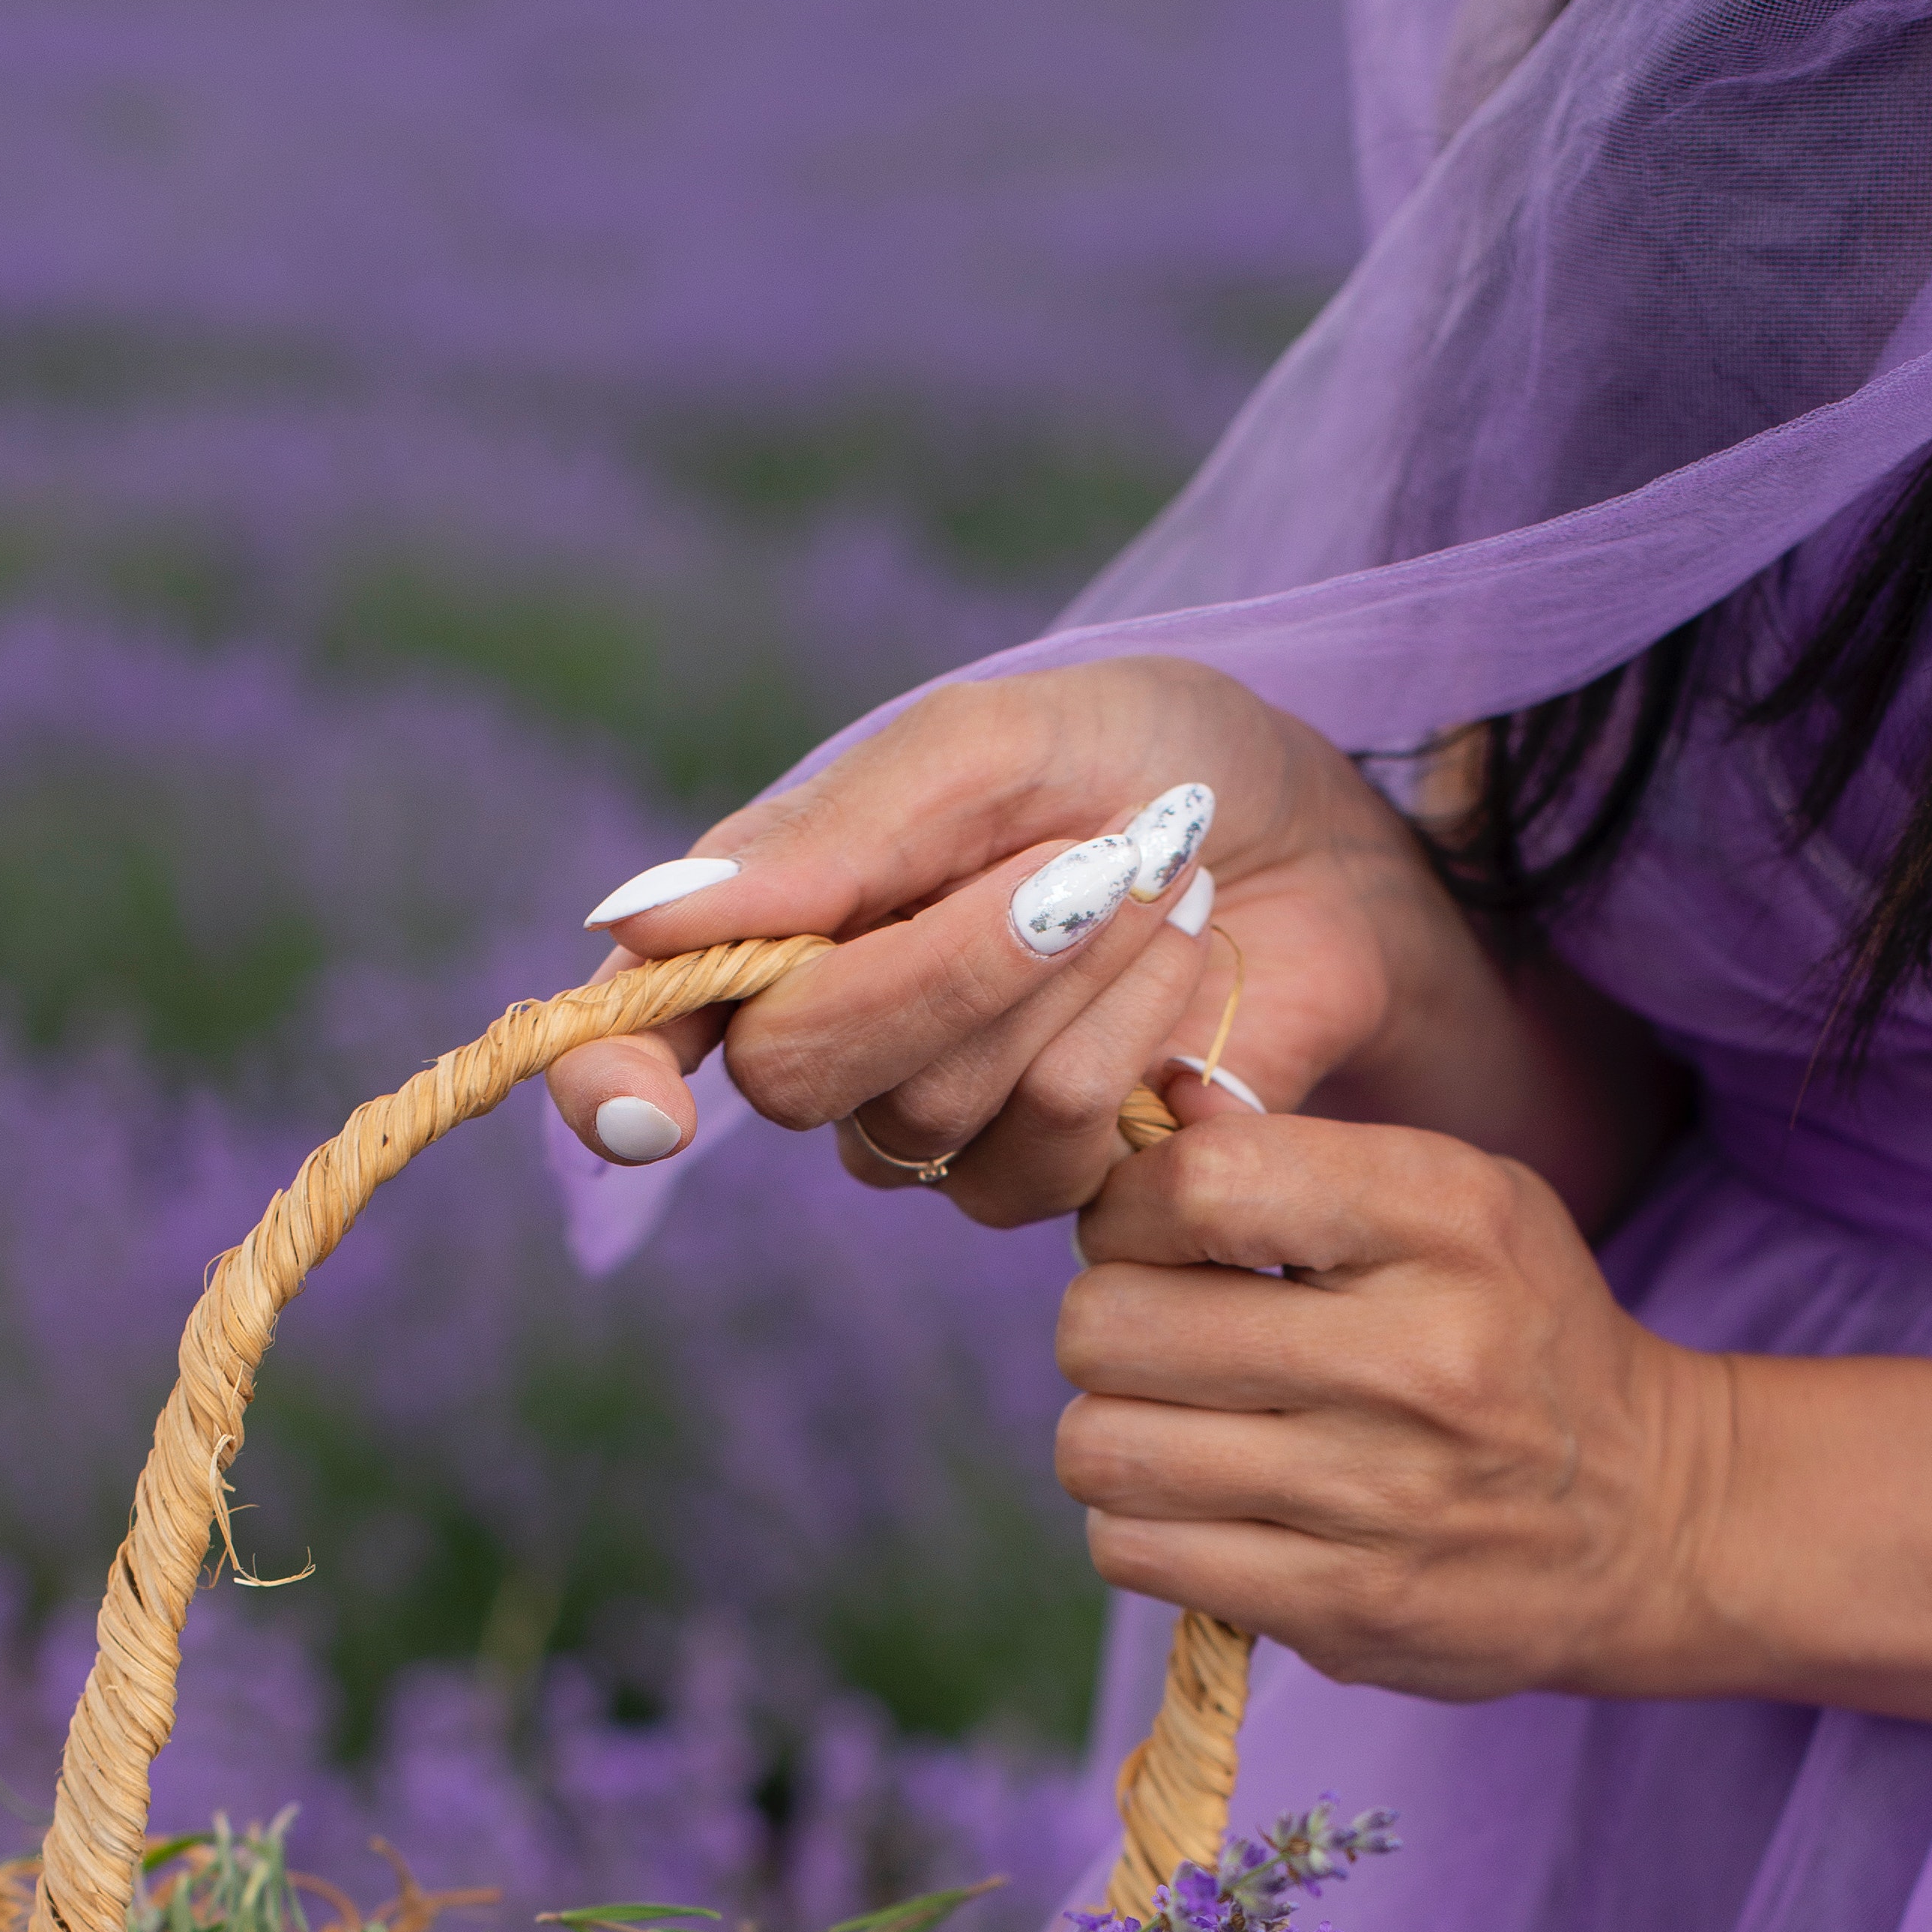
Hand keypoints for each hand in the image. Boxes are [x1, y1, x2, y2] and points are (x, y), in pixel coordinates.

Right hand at [545, 658, 1447, 1223]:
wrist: (1317, 829)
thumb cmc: (1137, 756)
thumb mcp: (992, 742)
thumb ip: (833, 834)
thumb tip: (639, 924)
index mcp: (773, 922)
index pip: (634, 1042)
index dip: (614, 1085)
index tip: (644, 1113)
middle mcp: (832, 1050)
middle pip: (802, 1079)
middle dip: (951, 963)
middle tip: (1080, 859)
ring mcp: (939, 1136)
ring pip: (943, 1119)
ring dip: (1074, 981)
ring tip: (1157, 876)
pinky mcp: (1057, 1189)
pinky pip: (1058, 1156)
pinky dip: (1139, 1034)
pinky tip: (1187, 961)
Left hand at [1055, 1109, 1736, 1703]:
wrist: (1650, 1520)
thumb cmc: (1513, 1337)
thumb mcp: (1452, 1203)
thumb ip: (1296, 1153)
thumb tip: (1146, 1107)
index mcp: (1443, 1218)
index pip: (1198, 1184)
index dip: (1125, 1210)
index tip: (1151, 1238)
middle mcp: (1416, 1355)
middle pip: (1112, 1324)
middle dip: (1104, 1328)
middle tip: (1157, 1343)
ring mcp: (1379, 1495)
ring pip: (1103, 1450)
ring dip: (1110, 1437)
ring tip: (1172, 1429)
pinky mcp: (1345, 1608)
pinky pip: (1136, 1553)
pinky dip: (1140, 1529)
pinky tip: (1201, 1509)